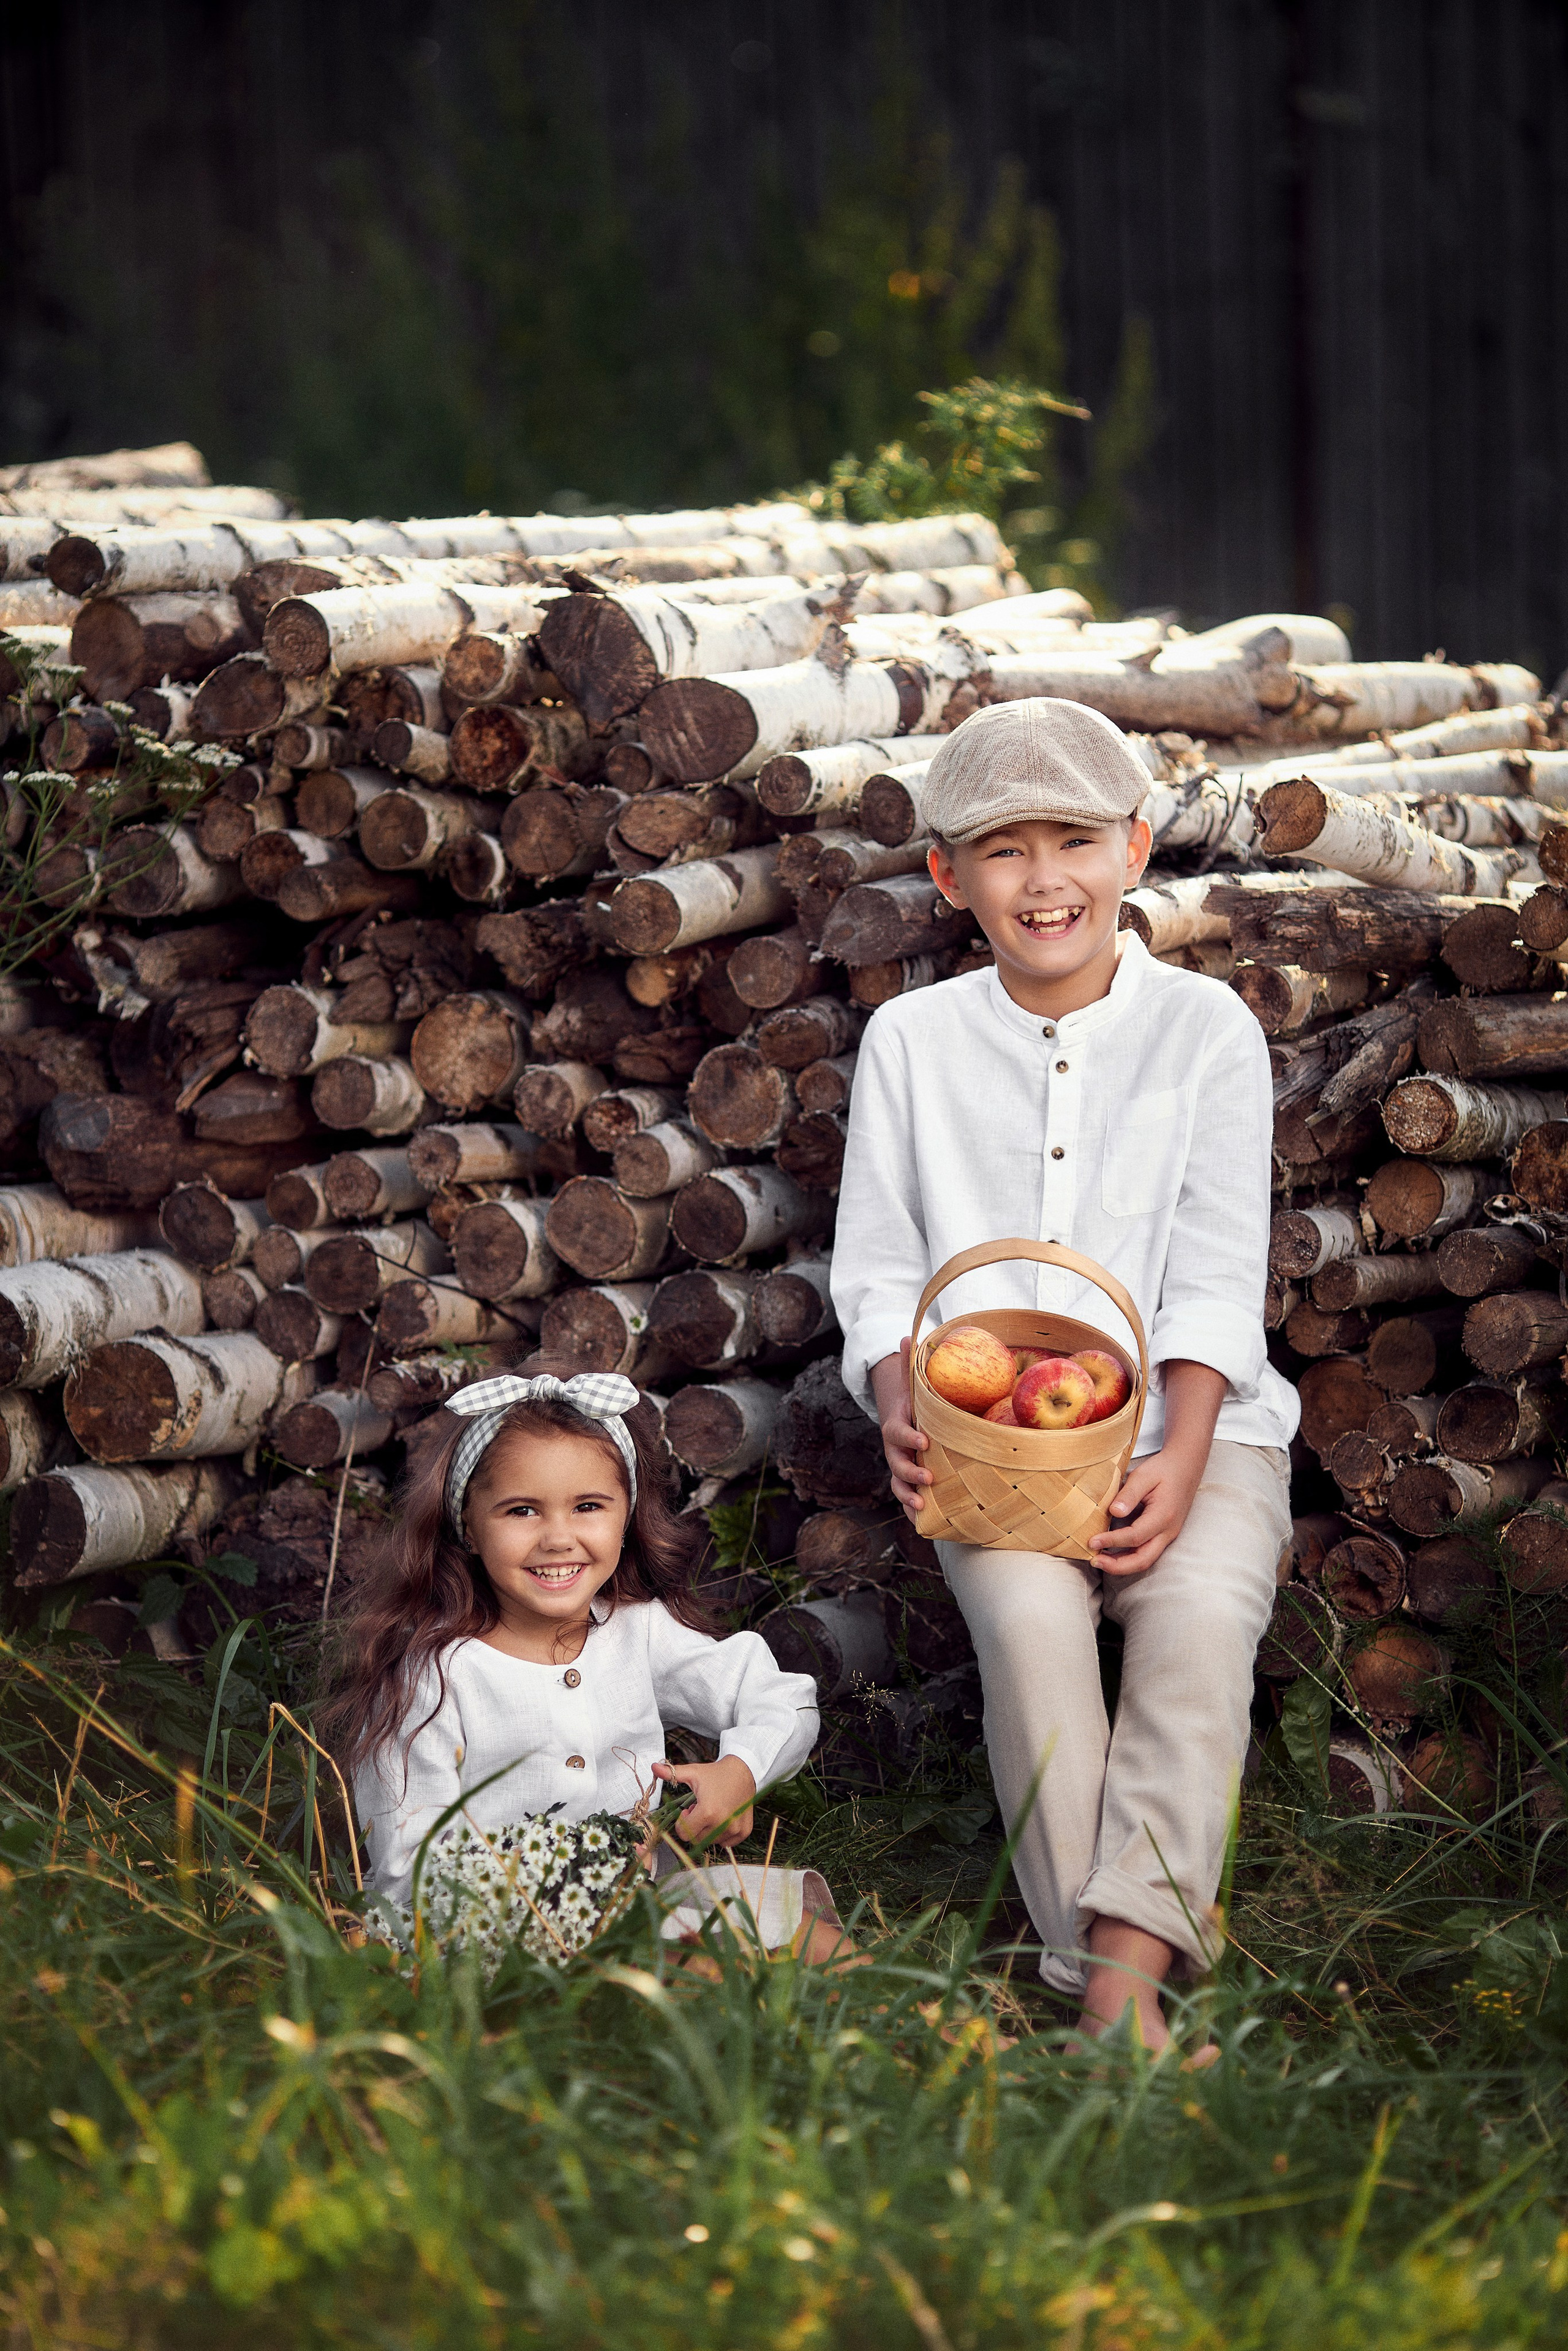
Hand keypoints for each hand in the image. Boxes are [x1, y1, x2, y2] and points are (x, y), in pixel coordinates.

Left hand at [651, 1756, 755, 1848]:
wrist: (744, 1771)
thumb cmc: (715, 1773)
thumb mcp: (693, 1773)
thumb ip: (672, 1773)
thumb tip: (653, 1767)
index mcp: (707, 1812)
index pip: (684, 1833)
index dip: (683, 1822)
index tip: (688, 1810)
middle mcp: (722, 1824)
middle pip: (697, 1839)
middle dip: (695, 1826)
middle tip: (700, 1809)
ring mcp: (735, 1829)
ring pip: (712, 1841)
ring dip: (708, 1830)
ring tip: (713, 1811)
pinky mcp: (744, 1831)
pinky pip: (727, 1843)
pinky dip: (723, 1835)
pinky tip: (724, 1818)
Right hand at [872, 1339, 930, 1520]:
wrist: (900, 1418)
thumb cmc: (912, 1400)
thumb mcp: (910, 1382)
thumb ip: (909, 1364)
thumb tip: (907, 1334)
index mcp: (896, 1425)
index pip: (898, 1432)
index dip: (909, 1437)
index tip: (924, 1440)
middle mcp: (894, 1449)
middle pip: (896, 1464)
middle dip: (910, 1472)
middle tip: (929, 1478)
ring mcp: (898, 1465)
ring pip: (897, 1484)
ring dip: (908, 1496)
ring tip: (923, 1507)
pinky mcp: (907, 1479)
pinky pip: (906, 1496)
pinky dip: (912, 1509)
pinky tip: (924, 1522)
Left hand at [1088, 1446, 1204, 1575]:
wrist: (1185, 1468)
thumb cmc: (1163, 1469)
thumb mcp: (1144, 1475)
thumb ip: (1129, 1494)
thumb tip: (1114, 1512)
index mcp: (1163, 1516)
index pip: (1135, 1536)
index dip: (1112, 1541)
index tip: (1091, 1541)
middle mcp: (1168, 1531)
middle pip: (1143, 1560)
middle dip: (1117, 1566)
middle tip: (1093, 1561)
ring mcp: (1167, 1536)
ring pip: (1145, 1561)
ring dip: (1122, 1565)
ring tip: (1099, 1560)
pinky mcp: (1164, 1536)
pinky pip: (1146, 1553)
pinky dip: (1128, 1558)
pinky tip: (1112, 1553)